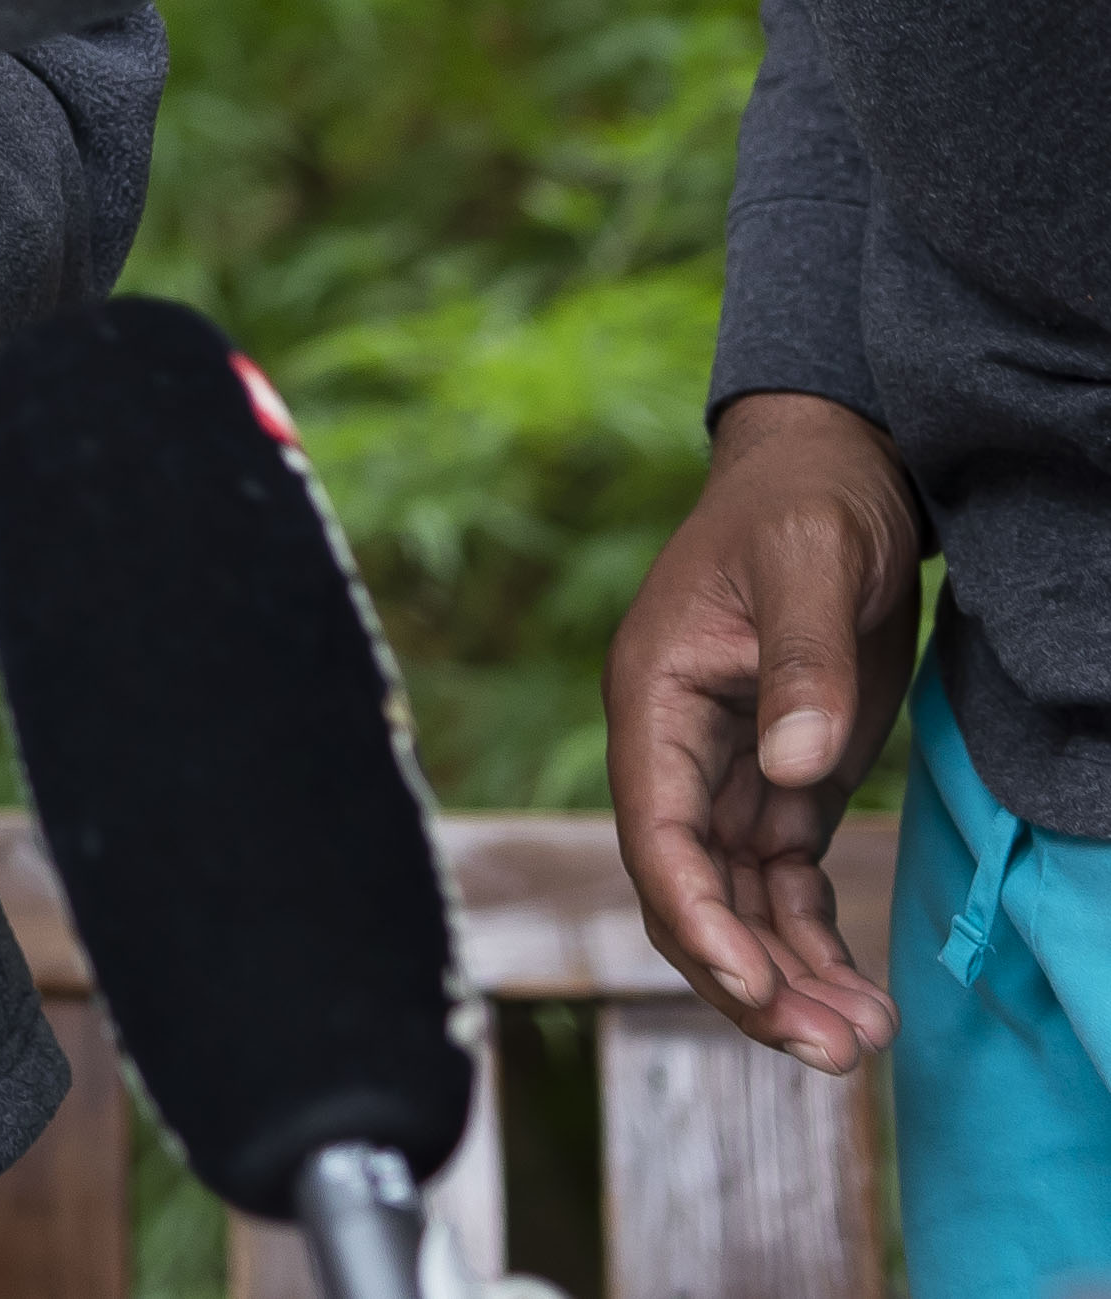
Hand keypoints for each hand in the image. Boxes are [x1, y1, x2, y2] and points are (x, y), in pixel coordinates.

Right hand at [612, 390, 926, 1072]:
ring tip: (865, 1041)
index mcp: (654, 694)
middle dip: (749, 976)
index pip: (654, 831)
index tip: (755, 986)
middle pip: (690, 889)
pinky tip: (865, 996)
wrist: (839, 469)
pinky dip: (813, 944)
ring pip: (736, 903)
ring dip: (788, 977)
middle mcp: (674, 746)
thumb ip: (799, 663)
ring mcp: (726, 769)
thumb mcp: (810, 563)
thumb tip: (790, 769)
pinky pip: (781, 886)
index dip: (695, 917)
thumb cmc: (811, 504)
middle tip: (834, 1048)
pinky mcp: (779, 781)